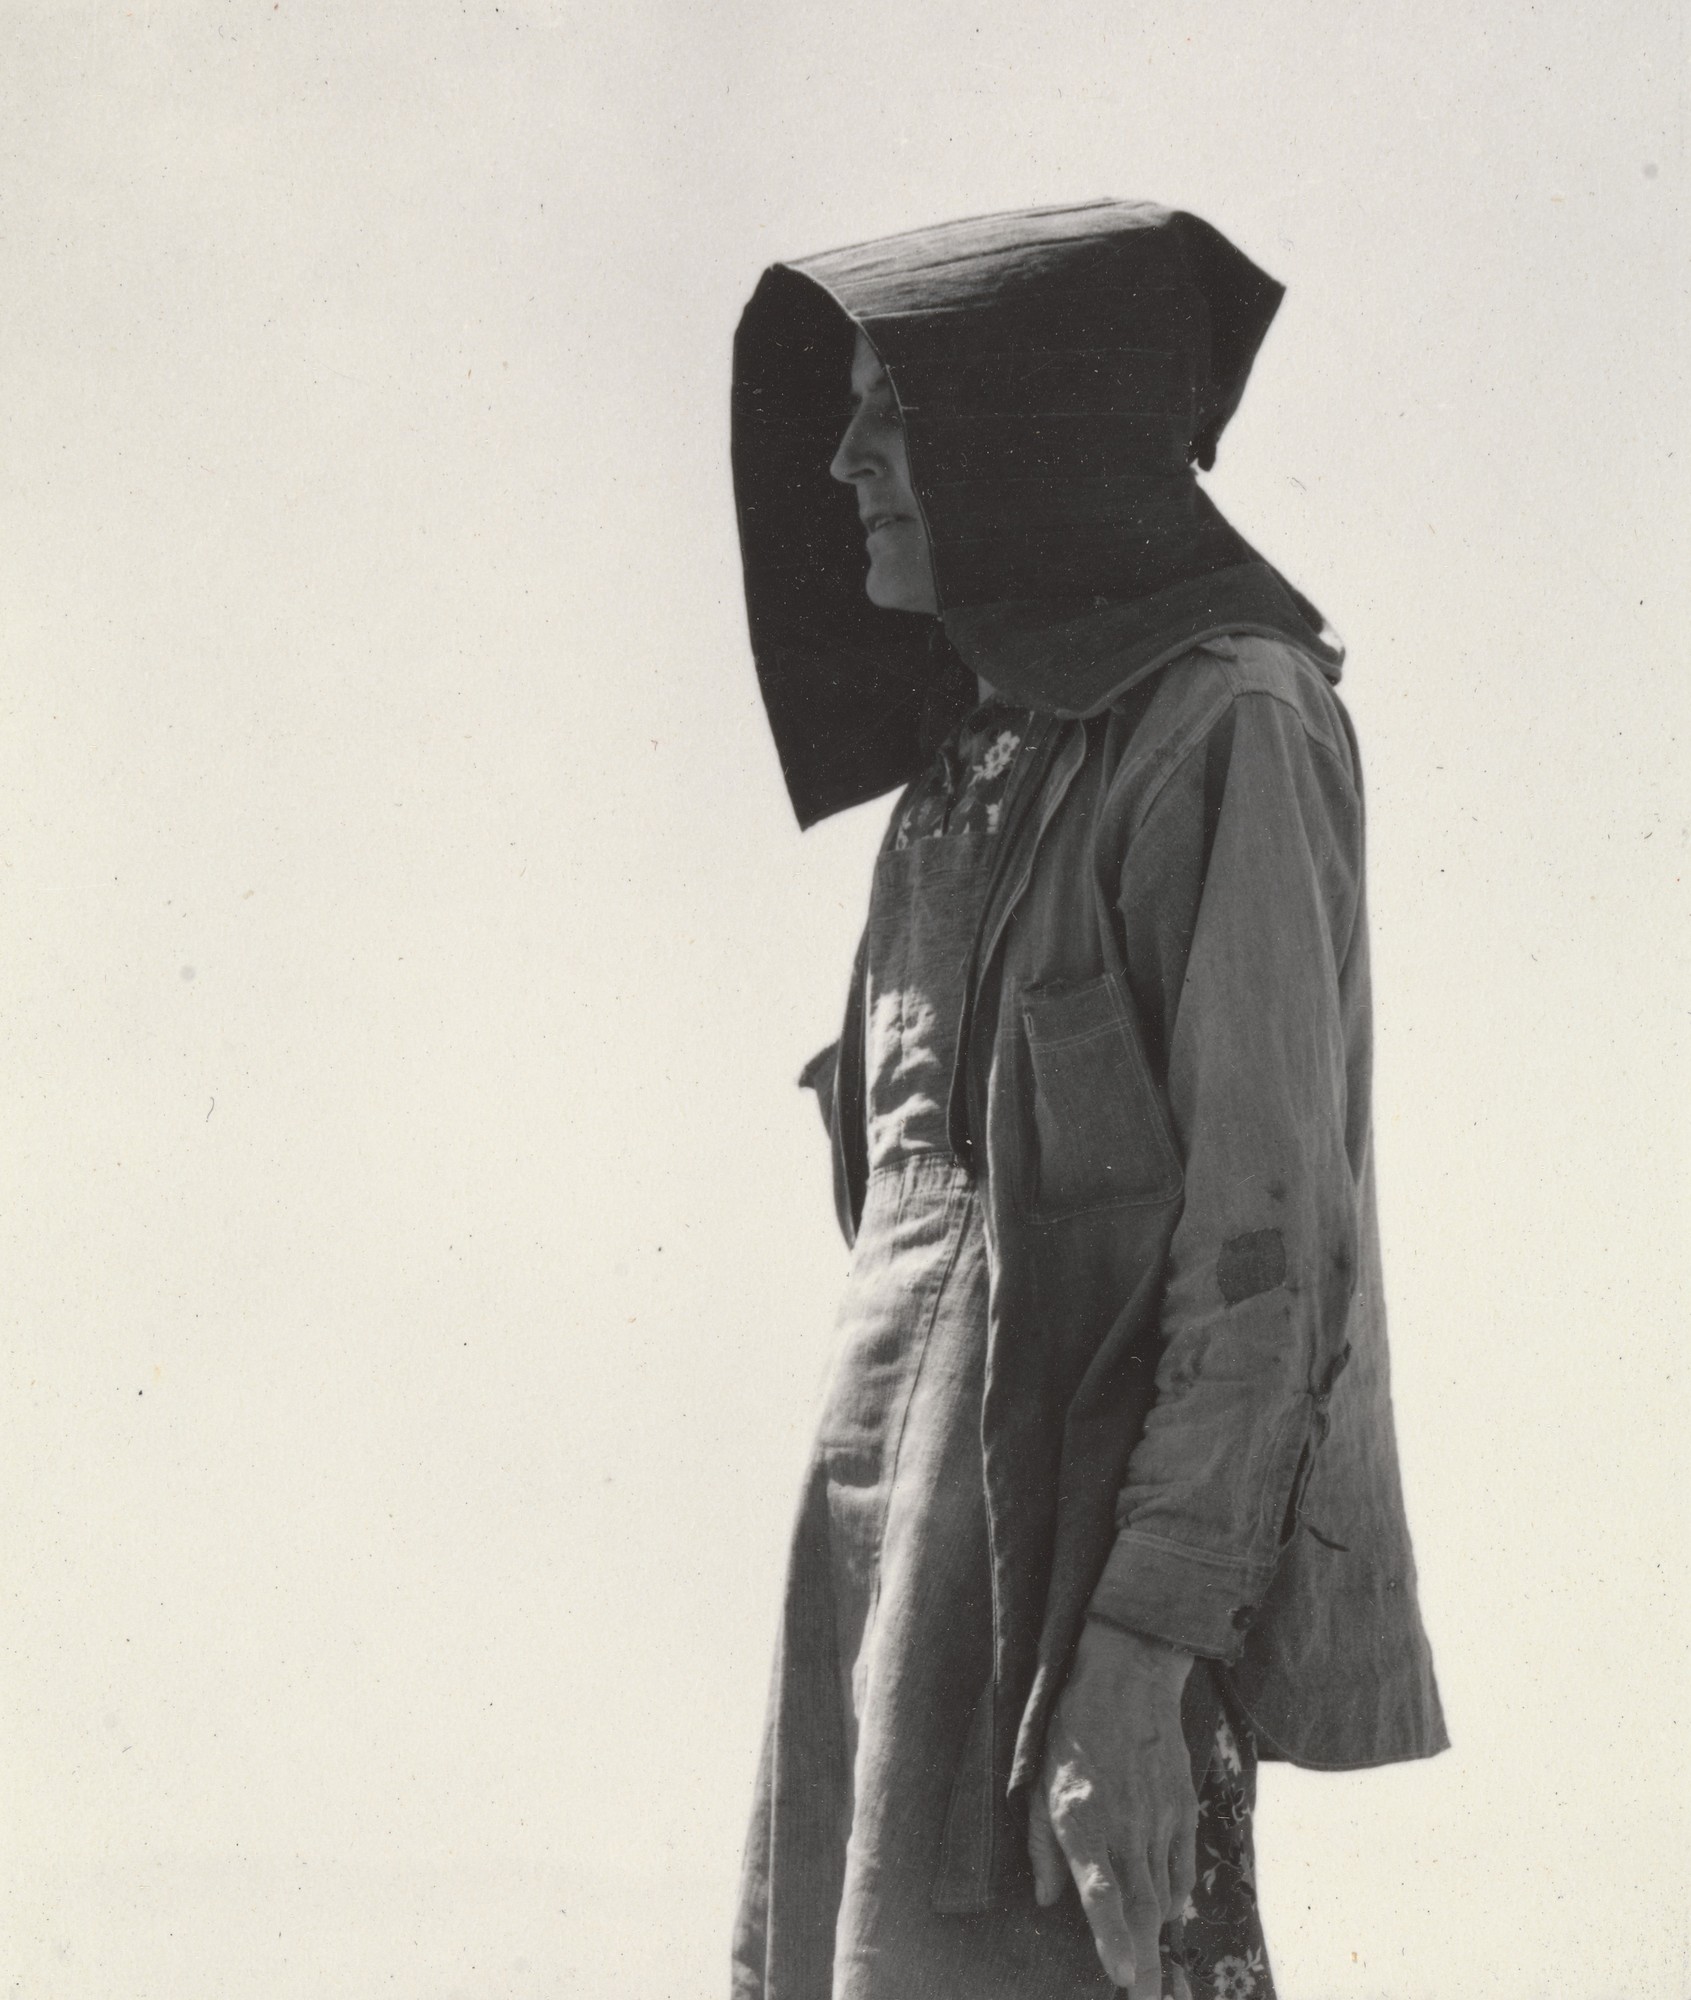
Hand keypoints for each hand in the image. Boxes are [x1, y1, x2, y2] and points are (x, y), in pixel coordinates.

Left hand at [1028, 1621, 1196, 1993]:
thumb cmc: (1071, 1731)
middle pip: (1140, 1908)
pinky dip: (1177, 1895)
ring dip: (1159, 1938)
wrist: (1128, 1678)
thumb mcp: (1038, 1782)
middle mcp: (1125, 1825)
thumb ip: (1041, 1846)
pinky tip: (1171, 1914)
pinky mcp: (1181, 1807)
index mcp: (1082, 1819)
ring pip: (1162, 1893)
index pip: (1101, 1892)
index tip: (1123, 1977)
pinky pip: (1182, 1864)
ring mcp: (1158, 1818)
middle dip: (1145, 1963)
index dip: (1112, 1937)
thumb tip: (1046, 1900)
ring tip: (1157, 1978)